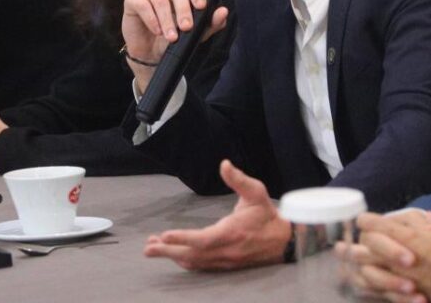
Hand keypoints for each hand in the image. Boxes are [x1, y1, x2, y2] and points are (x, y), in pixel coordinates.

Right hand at [122, 0, 227, 91]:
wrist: (151, 54)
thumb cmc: (174, 39)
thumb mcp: (195, 34)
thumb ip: (210, 23)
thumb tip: (223, 12)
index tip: (201, 6)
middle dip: (184, 9)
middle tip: (187, 28)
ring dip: (167, 20)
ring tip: (172, 37)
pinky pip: (141, 2)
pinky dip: (150, 17)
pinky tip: (156, 30)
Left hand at [144, 160, 289, 270]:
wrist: (283, 241)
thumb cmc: (266, 215)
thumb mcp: (256, 192)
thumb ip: (239, 179)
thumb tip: (224, 164)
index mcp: (230, 232)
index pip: (202, 239)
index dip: (183, 238)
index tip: (164, 235)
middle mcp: (225, 250)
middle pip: (192, 255)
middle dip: (168, 251)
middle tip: (147, 248)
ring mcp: (224, 260)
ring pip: (194, 262)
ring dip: (172, 256)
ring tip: (153, 249)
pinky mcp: (225, 265)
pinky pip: (200, 266)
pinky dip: (184, 261)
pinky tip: (174, 255)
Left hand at [344, 211, 430, 302]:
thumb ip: (425, 223)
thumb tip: (418, 215)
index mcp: (412, 238)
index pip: (379, 226)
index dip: (368, 220)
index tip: (362, 219)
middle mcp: (403, 257)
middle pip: (369, 247)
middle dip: (356, 242)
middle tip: (347, 242)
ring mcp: (404, 277)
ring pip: (370, 270)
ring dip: (357, 264)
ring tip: (347, 260)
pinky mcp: (408, 294)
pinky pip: (382, 292)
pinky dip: (370, 286)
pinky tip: (361, 281)